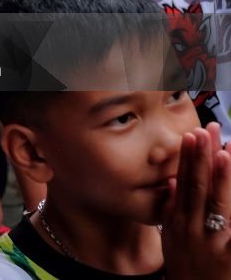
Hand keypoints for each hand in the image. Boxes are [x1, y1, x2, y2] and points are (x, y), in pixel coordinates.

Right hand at [163, 124, 230, 279]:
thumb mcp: (171, 241)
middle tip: (207, 130)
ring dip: (220, 177)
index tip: (191, 135)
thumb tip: (172, 182)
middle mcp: (191, 231)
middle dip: (202, 157)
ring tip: (224, 152)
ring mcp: (212, 244)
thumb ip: (171, 211)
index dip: (187, 159)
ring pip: (217, 205)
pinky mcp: (230, 257)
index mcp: (177, 224)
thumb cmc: (188, 272)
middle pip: (197, 188)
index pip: (182, 184)